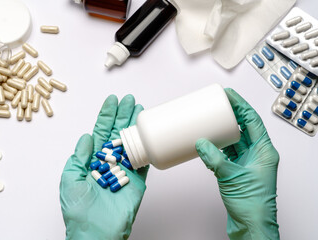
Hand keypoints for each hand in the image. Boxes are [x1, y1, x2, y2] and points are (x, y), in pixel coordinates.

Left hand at [60, 95, 148, 239]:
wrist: (97, 233)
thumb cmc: (79, 212)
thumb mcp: (70, 180)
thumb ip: (78, 157)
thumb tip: (86, 137)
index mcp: (92, 161)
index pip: (100, 133)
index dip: (106, 116)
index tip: (111, 101)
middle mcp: (108, 162)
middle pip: (117, 133)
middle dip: (123, 115)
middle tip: (129, 100)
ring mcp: (123, 170)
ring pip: (131, 142)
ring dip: (135, 125)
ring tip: (139, 109)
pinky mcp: (136, 180)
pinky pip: (143, 159)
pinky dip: (146, 145)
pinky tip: (147, 132)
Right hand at [196, 88, 279, 239]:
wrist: (251, 226)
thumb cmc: (252, 205)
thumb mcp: (232, 177)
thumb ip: (215, 159)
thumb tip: (202, 143)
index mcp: (264, 152)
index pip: (253, 121)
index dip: (241, 106)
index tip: (229, 96)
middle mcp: (258, 155)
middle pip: (244, 127)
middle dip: (231, 115)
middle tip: (218, 104)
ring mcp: (248, 162)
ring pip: (235, 140)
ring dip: (223, 131)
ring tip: (211, 121)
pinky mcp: (238, 170)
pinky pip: (227, 152)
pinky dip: (217, 147)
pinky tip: (208, 144)